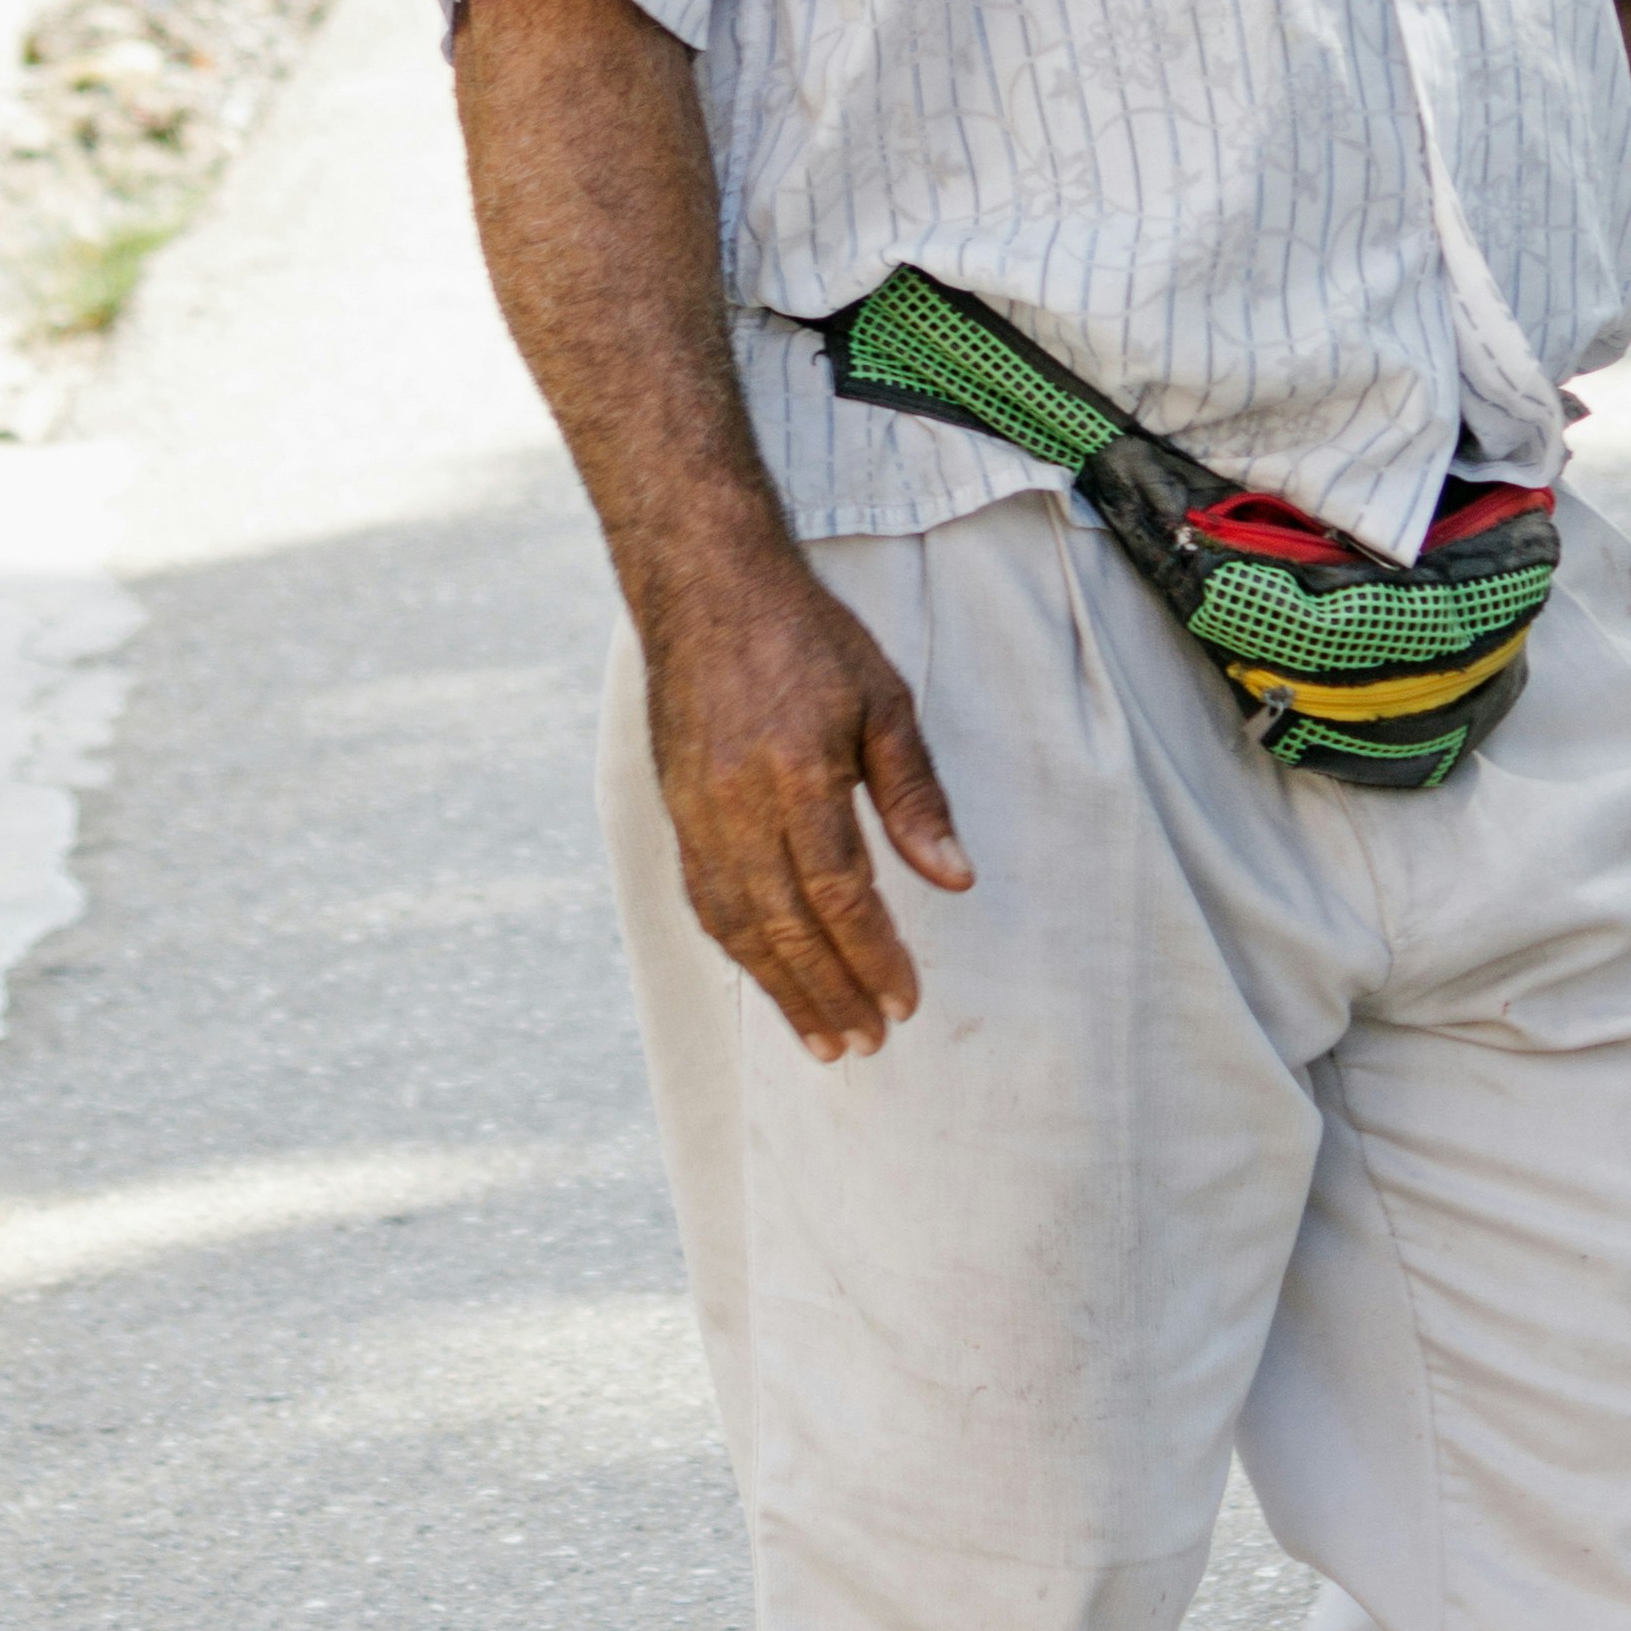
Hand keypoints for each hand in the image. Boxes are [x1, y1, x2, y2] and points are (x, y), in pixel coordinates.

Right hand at [644, 552, 972, 1059]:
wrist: (705, 585)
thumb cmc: (807, 637)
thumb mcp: (883, 699)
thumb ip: (915, 795)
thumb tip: (955, 878)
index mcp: (796, 772)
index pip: (839, 892)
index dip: (873, 956)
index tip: (907, 1002)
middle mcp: (737, 803)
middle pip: (785, 926)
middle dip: (830, 994)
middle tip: (870, 1044)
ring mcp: (697, 811)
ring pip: (738, 924)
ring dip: (782, 989)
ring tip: (824, 1040)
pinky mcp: (675, 809)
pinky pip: (704, 898)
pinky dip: (738, 948)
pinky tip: (767, 976)